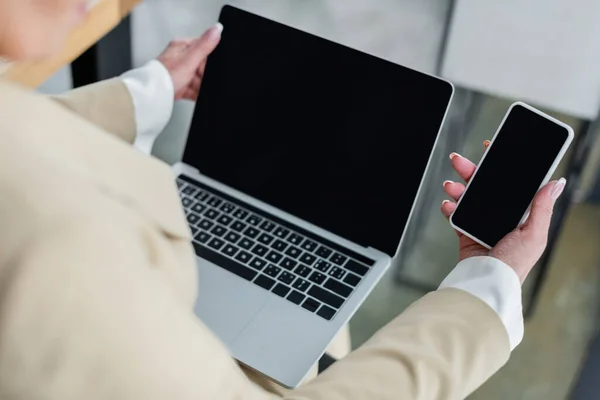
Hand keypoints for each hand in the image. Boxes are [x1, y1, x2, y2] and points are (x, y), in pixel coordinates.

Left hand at [157, 23, 222, 100]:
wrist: (154, 96)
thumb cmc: (165, 76)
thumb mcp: (189, 59)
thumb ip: (205, 45)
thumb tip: (217, 28)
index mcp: (181, 46)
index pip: (203, 48)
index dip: (208, 60)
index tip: (205, 67)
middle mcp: (180, 58)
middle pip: (202, 66)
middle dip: (204, 75)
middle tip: (197, 79)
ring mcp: (180, 72)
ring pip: (199, 79)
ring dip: (200, 85)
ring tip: (192, 87)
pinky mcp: (180, 85)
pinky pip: (194, 89)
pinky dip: (196, 92)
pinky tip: (193, 93)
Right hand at [440, 141, 566, 283]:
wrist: (487, 282)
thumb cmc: (514, 265)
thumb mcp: (534, 234)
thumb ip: (542, 208)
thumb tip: (556, 183)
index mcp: (521, 216)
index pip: (512, 185)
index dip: (502, 167)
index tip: (492, 150)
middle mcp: (501, 218)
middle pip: (484, 187)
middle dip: (472, 172)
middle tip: (460, 161)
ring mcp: (482, 225)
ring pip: (467, 198)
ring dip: (457, 189)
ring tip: (451, 186)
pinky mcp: (466, 234)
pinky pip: (455, 215)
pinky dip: (449, 208)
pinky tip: (447, 204)